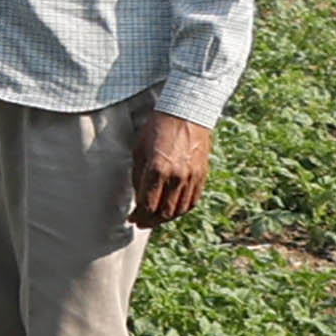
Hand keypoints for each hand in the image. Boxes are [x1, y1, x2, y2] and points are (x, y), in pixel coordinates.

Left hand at [132, 108, 213, 227]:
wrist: (186, 113)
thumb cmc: (157, 128)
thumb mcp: (139, 150)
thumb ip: (139, 176)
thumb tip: (138, 197)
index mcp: (157, 170)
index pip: (148, 204)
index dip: (139, 216)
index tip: (132, 218)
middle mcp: (177, 176)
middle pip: (165, 212)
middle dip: (151, 221)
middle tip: (142, 223)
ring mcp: (192, 176)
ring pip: (181, 209)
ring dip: (167, 218)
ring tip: (156, 218)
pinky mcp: (203, 174)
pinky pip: (194, 200)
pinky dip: (183, 209)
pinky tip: (173, 210)